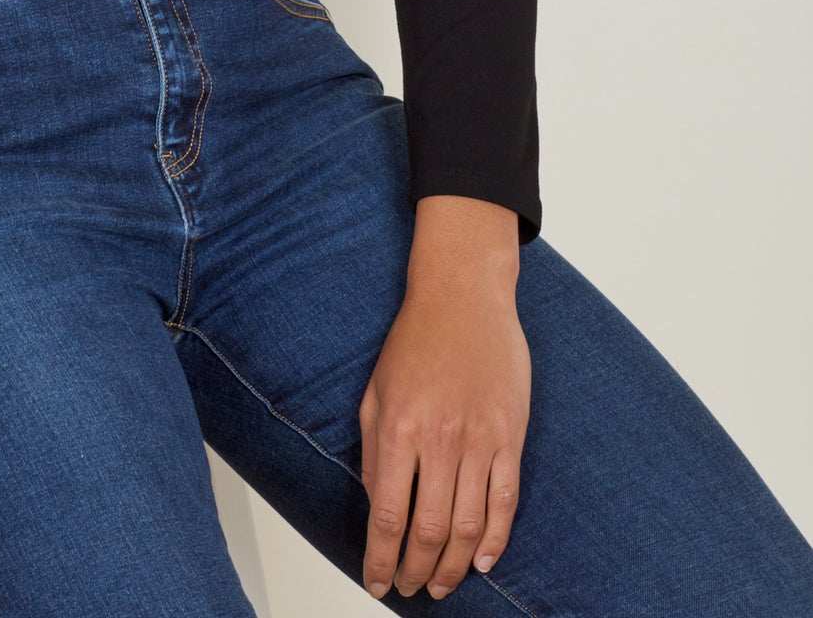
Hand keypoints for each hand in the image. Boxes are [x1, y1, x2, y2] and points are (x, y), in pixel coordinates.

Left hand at [358, 197, 528, 600]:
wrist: (463, 298)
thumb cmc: (414, 343)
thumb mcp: (375, 393)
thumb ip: (375, 454)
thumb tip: (379, 510)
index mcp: (398, 428)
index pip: (388, 516)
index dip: (381, 559)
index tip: (376, 583)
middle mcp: (440, 439)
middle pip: (429, 530)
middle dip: (417, 571)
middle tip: (410, 590)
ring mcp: (480, 439)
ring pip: (468, 525)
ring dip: (453, 566)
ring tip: (441, 586)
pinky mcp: (511, 435)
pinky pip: (505, 501)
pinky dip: (494, 539)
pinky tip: (480, 561)